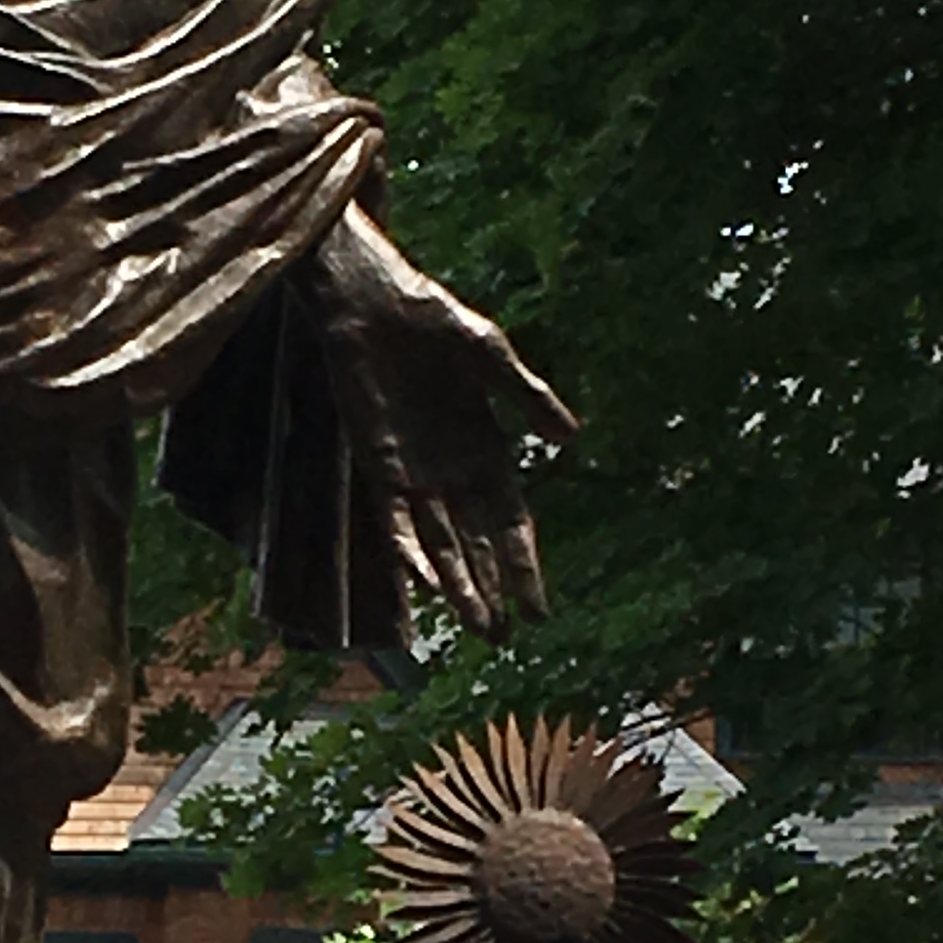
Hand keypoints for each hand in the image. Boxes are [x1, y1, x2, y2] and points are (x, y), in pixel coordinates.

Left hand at [312, 205, 574, 634]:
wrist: (372, 303)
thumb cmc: (435, 320)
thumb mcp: (491, 354)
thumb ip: (527, 395)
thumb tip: (570, 437)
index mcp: (488, 447)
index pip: (512, 521)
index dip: (525, 565)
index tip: (541, 608)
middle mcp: (453, 469)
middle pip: (477, 546)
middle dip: (492, 592)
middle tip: (505, 638)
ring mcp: (414, 471)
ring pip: (440, 544)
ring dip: (456, 586)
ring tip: (476, 628)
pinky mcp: (378, 463)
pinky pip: (394, 519)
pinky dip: (410, 550)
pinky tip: (426, 581)